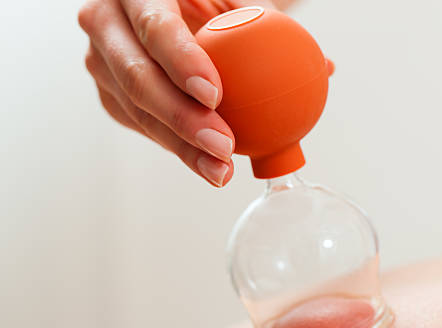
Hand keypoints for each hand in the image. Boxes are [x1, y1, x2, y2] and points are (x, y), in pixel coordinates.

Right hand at [78, 0, 281, 186]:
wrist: (179, 7)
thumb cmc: (212, 1)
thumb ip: (257, 22)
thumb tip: (313, 65)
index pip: (154, 26)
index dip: (181, 62)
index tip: (215, 96)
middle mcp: (106, 21)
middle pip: (137, 76)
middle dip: (182, 118)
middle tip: (223, 145)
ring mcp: (102, 61)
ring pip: (136, 110)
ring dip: (181, 146)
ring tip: (220, 169)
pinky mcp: (110, 93)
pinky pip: (141, 125)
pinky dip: (176, 147)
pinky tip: (206, 164)